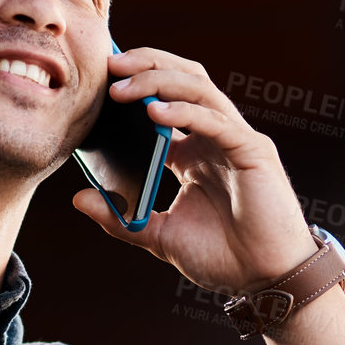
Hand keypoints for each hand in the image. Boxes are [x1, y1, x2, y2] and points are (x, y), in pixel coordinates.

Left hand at [72, 45, 317, 295]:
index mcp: (193, 152)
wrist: (266, 280)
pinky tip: (156, 112)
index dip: (136, 84)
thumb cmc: (223, 257)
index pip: (164, 100)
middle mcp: (215, 137)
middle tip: (109, 64)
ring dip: (159, 81)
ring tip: (122, 85)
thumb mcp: (159, 236)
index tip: (101, 79)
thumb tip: (78, 198)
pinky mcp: (253, 152)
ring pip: (199, 89)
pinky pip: (216, 121)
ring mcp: (235, 140)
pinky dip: (185, 111)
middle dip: (146, 65)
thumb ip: (120, 218)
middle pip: (183, 79)